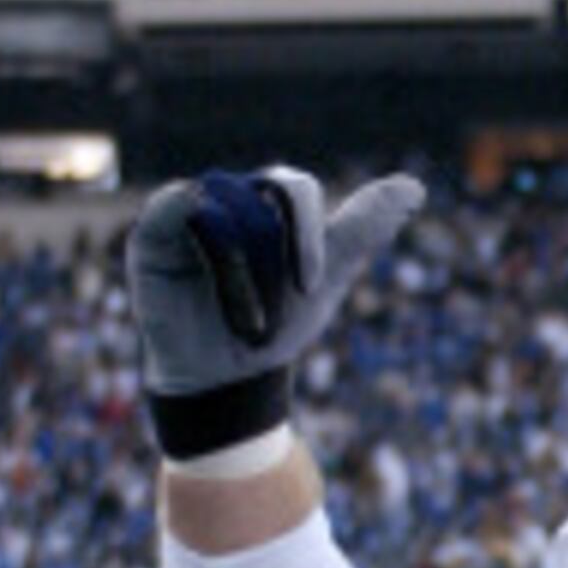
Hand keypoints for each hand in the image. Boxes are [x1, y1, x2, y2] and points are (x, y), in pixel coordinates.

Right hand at [125, 166, 423, 460]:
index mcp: (269, 201)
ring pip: (225, 206)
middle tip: (283, 306)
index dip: (309, 234)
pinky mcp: (153, 233)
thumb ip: (363, 230)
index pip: (295, 187)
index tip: (314, 287)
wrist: (224, 380)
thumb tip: (415, 188)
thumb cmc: (274, 324)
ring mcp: (189, 210)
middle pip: (261, 194)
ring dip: (244, 269)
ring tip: (248, 321)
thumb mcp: (327, 280)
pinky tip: (209, 265)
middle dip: (280, 252)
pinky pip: (175, 206)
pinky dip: (196, 229)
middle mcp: (229, 196)